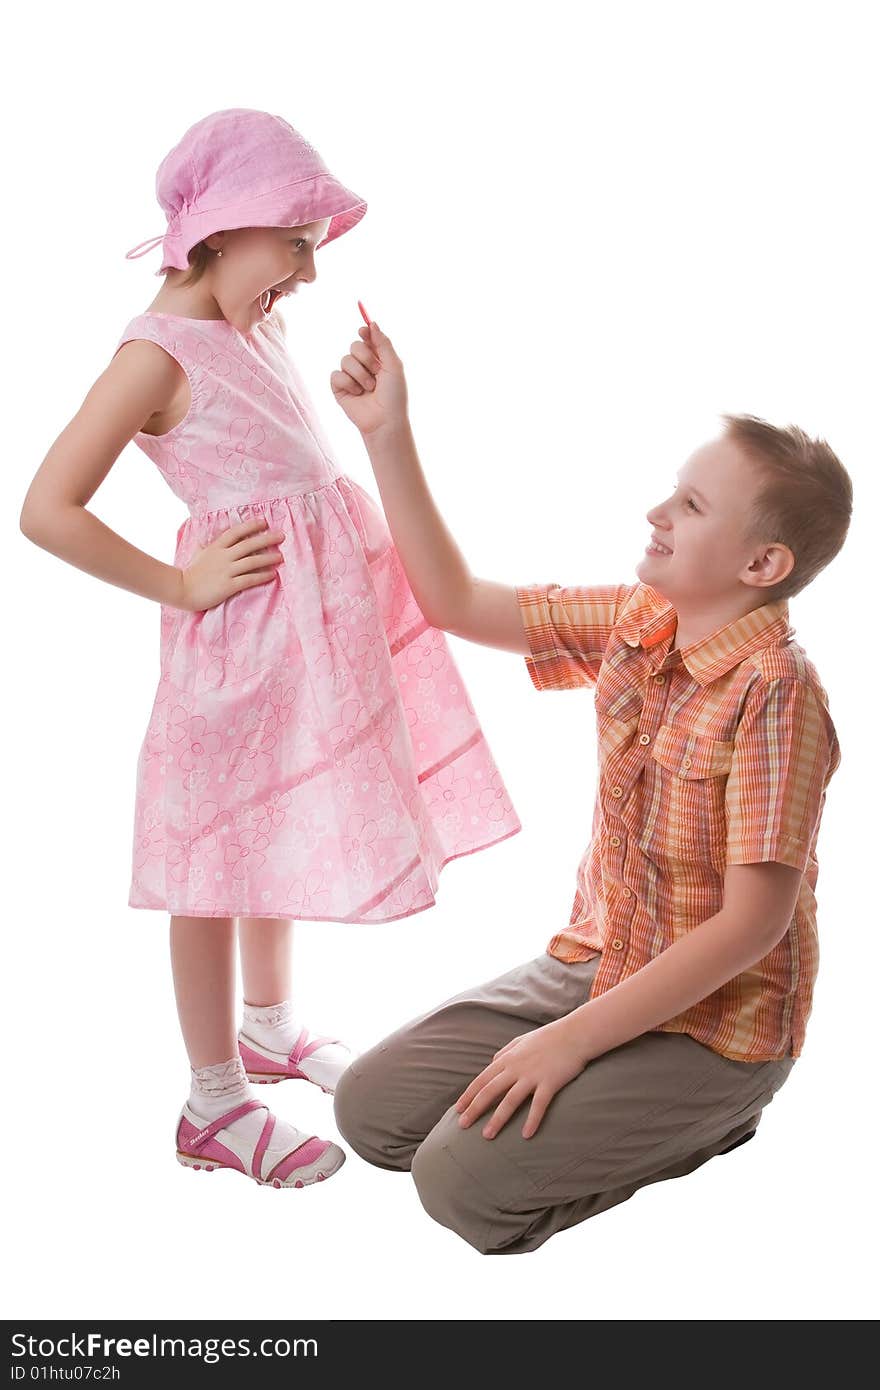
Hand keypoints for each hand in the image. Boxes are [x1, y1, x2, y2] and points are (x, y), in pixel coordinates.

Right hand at [179, 517, 284, 611]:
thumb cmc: (190, 573)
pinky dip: (262, 576)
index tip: (264, 522)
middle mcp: (223, 556)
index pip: (236, 532)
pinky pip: (249, 579)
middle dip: (266, 539)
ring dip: (269, 558)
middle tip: (281, 536)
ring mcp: (226, 571)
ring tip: (281, 557)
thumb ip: (207, 545)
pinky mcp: (228, 585)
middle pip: (249, 544)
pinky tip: (273, 574)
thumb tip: (207, 538)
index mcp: (216, 547)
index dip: (251, 526)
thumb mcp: (198, 553)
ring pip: (252, 561)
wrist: (181, 590)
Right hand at [330, 320, 408, 436]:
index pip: (367, 338)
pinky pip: (336, 374)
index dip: (364, 333)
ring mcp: (350, 377)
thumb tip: (372, 323)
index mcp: (378, 359)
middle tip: (377, 372)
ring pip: (345, 360)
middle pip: (354, 346)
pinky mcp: (339, 388)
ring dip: (360, 374)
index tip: (363, 331)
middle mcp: (363, 366)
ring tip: (369, 388)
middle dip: (366, 358)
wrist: (384, 420)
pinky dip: (348, 383)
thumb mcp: (394, 365)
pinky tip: (357, 394)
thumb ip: (383, 343)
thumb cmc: (394, 395)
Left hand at [454, 1016, 591, 1139]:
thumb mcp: (521, 1040)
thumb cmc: (548, 1037)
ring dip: (497, 1119)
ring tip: (487, 1136)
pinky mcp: (550, 1082)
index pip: (482, 1079)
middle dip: (474, 1109)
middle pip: (490, 1091)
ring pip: (510, 1100)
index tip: (458, 1109)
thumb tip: (492, 1062)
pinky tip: (526, 1135)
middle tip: (462, 1126)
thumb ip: (505, 1052)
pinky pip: (539, 1105)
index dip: (469, 1095)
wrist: (575, 1033)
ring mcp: (532, 1075)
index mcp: (508, 1058)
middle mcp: (516, 1067)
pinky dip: (532, 1120)